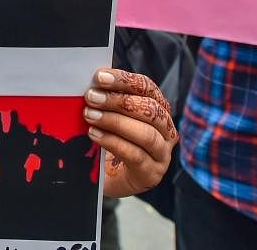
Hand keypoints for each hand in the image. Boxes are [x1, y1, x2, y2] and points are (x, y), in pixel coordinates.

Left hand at [84, 68, 177, 197]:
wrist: (108, 177)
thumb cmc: (110, 140)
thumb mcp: (110, 116)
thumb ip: (107, 101)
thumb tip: (93, 85)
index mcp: (158, 108)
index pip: (147, 88)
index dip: (124, 80)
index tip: (100, 77)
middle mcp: (166, 130)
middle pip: (150, 110)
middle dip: (118, 101)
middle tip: (91, 97)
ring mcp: (162, 154)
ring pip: (146, 134)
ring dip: (115, 122)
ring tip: (90, 116)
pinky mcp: (151, 174)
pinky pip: (135, 155)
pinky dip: (113, 142)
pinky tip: (95, 134)